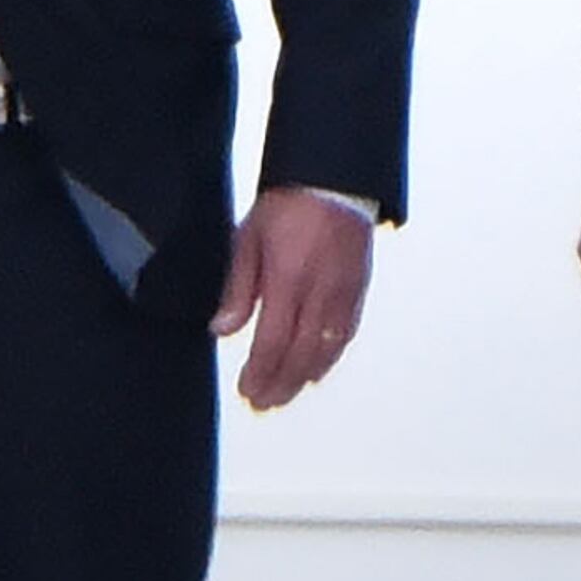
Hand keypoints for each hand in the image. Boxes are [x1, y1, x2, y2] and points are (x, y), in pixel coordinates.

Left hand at [211, 186, 375, 410]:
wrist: (333, 177)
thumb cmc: (290, 202)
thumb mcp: (248, 239)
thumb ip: (238, 289)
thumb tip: (222, 328)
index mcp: (289, 279)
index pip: (273, 342)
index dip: (260, 373)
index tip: (248, 390)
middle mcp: (320, 291)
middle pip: (301, 356)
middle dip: (281, 384)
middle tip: (264, 403)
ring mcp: (343, 292)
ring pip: (327, 350)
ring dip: (304, 378)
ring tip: (286, 393)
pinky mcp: (358, 288)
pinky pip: (346, 333)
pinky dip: (330, 357)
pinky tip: (317, 368)